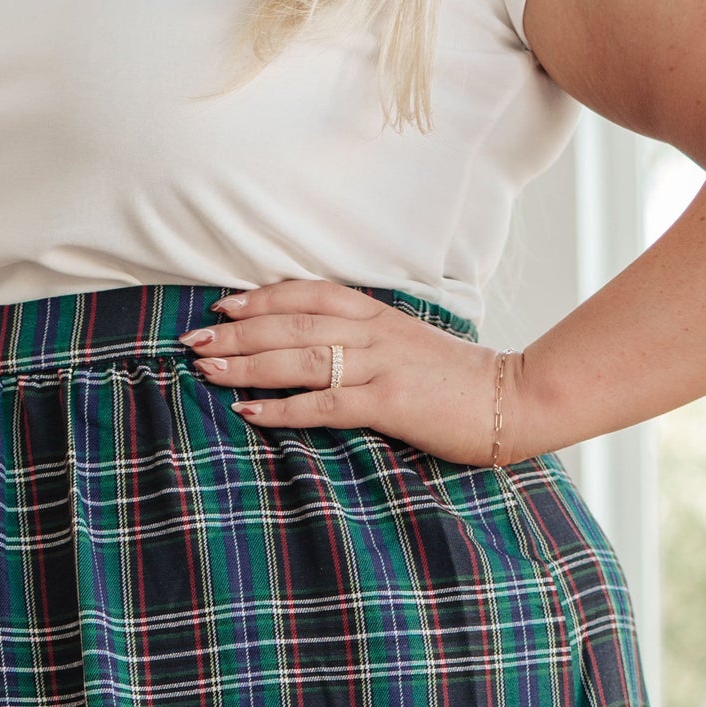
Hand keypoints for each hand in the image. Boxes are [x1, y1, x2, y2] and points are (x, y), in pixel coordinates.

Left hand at [180, 281, 540, 465]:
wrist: (512, 398)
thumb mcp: (407, 347)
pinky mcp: (388, 403)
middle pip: (290, 324)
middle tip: (193, 340)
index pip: (306, 296)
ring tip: (206, 369)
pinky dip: (282, 407)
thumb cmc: (456, 381)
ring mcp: (379, 365)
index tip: (221, 305)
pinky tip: (248, 411)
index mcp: (375, 315)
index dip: (260, 298)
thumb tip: (322, 352)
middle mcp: (371, 332)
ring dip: (247, 363)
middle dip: (237, 331)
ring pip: (298, 358)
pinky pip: (324, 403)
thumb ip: (366, 343)